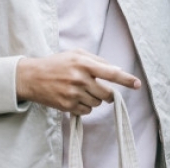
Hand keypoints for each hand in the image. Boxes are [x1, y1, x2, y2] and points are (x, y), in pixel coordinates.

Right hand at [15, 50, 140, 115]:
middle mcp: (80, 79)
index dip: (126, 79)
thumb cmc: (56, 64)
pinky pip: (87, 111)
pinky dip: (85, 107)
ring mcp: (73, 94)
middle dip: (108, 94)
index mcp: (83, 63)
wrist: (31, 77)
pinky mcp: (67, 106)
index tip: (137, 84)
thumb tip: (117, 70)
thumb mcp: (76, 54)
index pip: (111, 73)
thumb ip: (97, 61)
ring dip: (94, 100)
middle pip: (107, 94)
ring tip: (81, 91)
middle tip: (101, 90)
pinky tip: (74, 99)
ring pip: (98, 103)